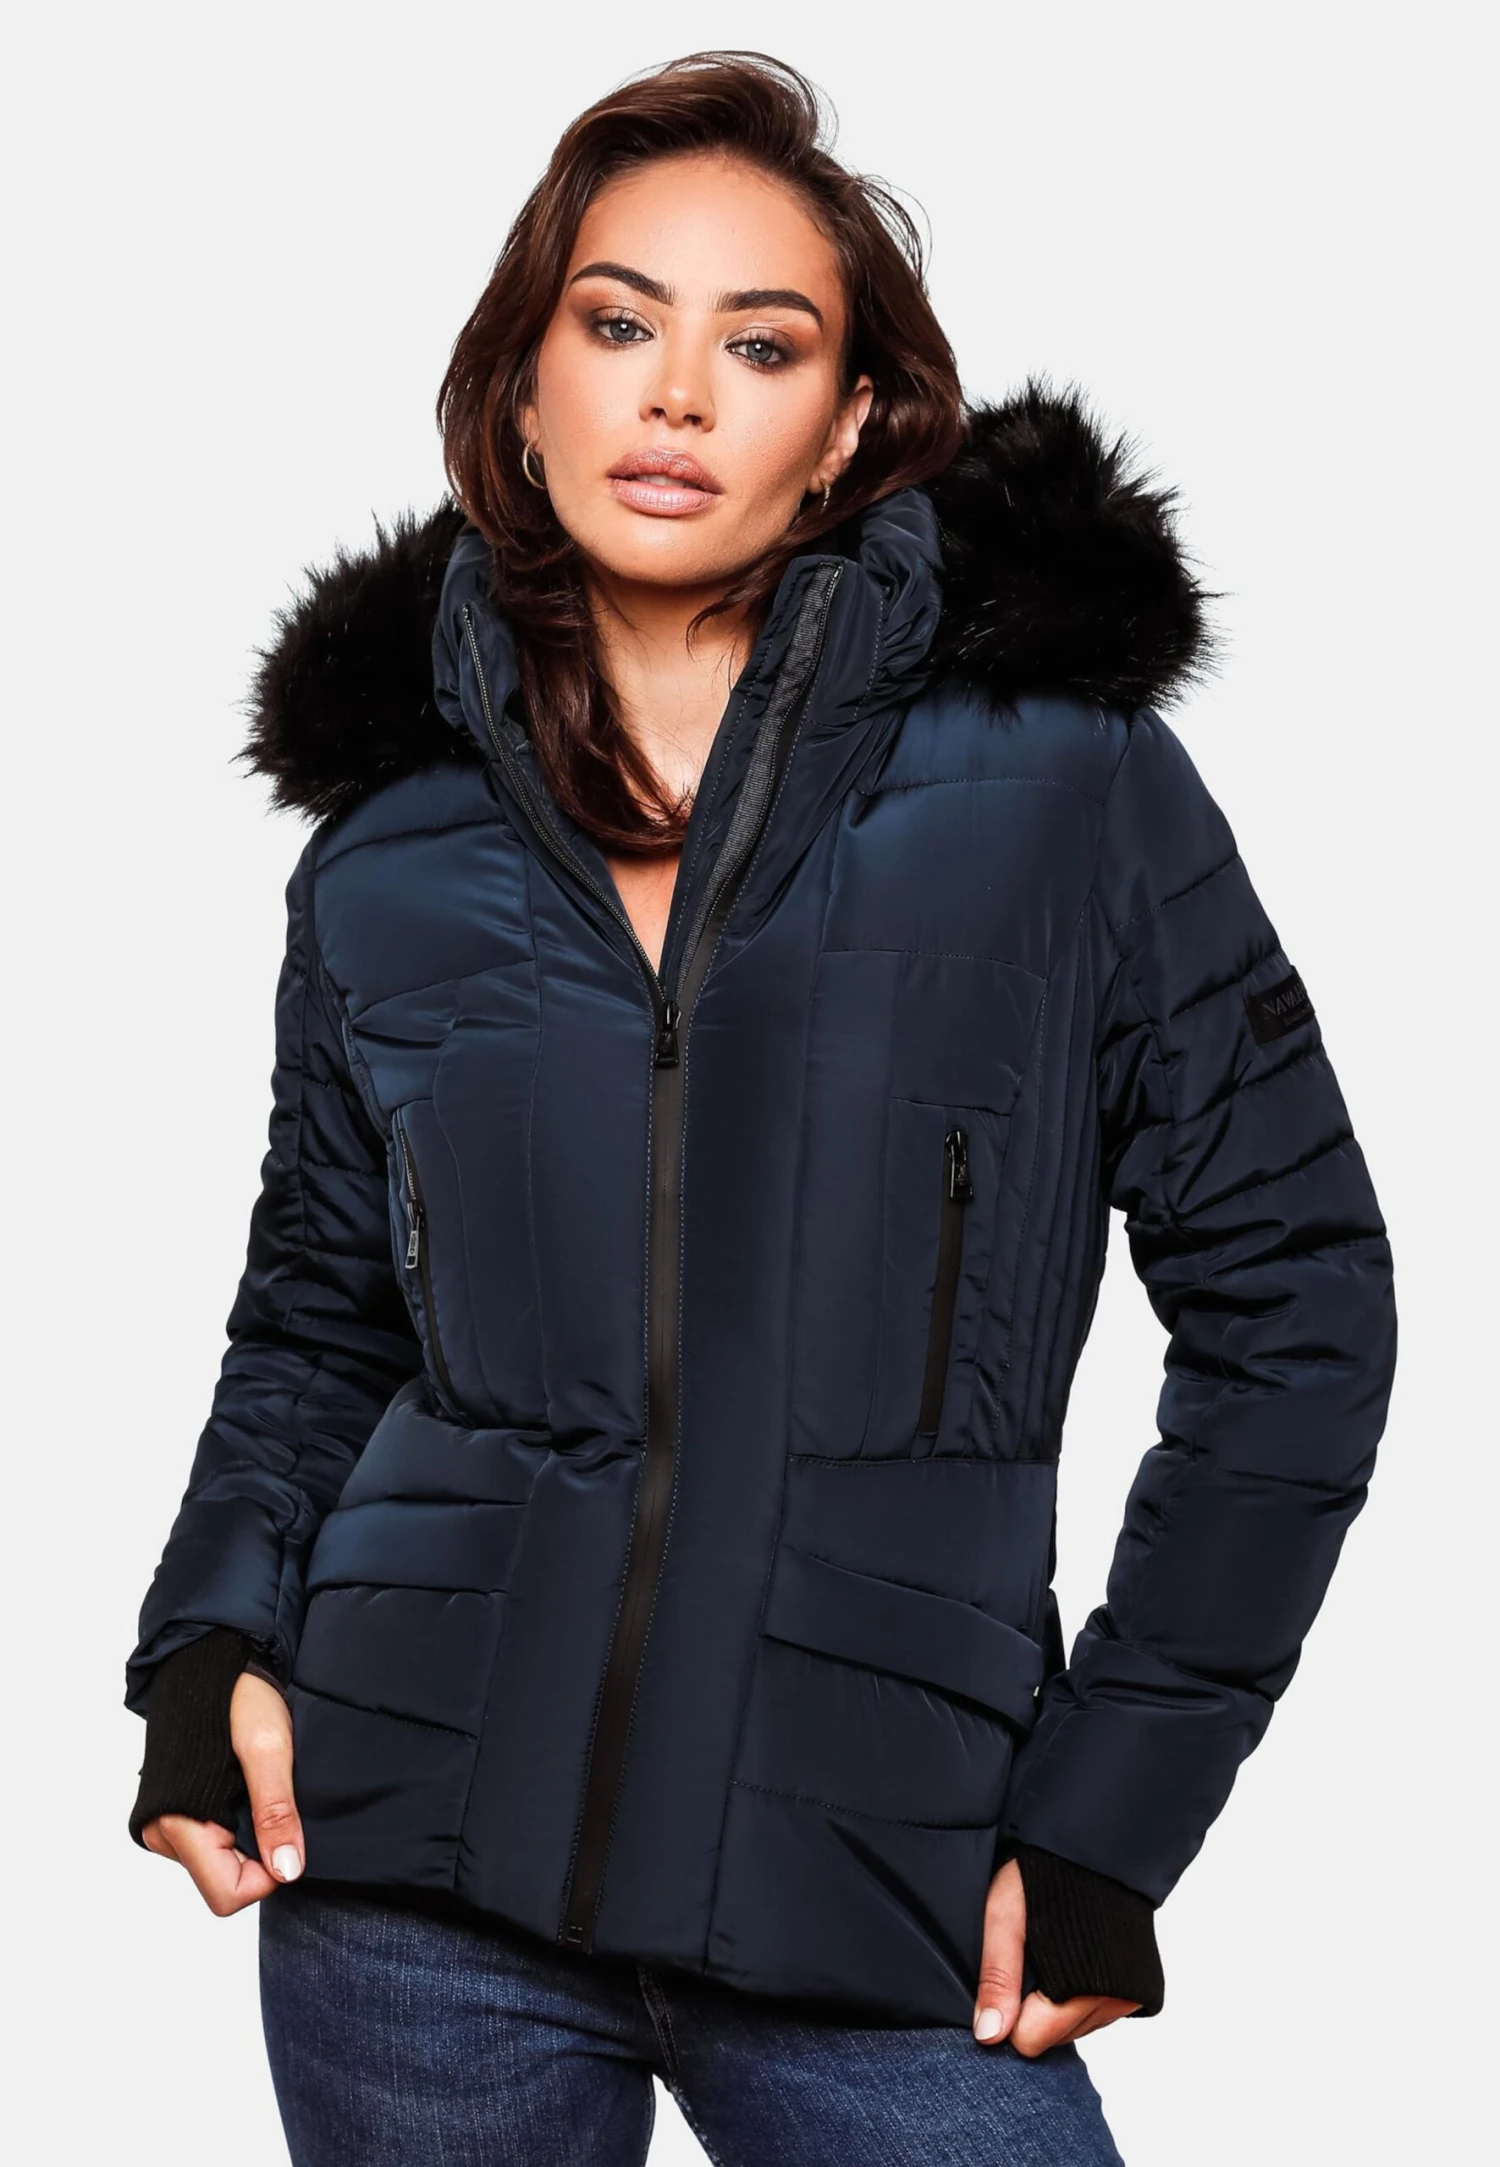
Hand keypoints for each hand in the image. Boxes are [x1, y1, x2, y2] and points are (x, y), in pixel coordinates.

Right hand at [140, 1671, 304, 1915]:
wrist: (209, 1660)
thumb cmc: (237, 1697)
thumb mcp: (268, 1749)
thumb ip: (276, 1812)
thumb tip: (287, 1871)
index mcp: (178, 1823)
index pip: (226, 1894)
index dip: (266, 1874)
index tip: (286, 1831)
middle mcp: (163, 1832)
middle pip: (223, 1882)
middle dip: (259, 1854)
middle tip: (273, 1801)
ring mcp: (166, 1825)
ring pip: (220, 1863)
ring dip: (248, 1836)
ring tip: (257, 1787)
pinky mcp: (176, 1813)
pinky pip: (213, 1842)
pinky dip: (237, 1823)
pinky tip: (244, 1788)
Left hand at [973, 1856, 1138, 2055]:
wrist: (1101, 1845)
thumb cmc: (1046, 1873)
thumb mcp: (1005, 1915)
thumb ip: (997, 1977)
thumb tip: (989, 2035)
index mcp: (1076, 1985)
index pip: (1029, 2041)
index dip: (1009, 2011)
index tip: (1008, 1976)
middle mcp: (1111, 1999)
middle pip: (1054, 2039)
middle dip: (1035, 2009)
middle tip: (1033, 1956)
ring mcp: (1131, 1997)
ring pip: (1078, 2029)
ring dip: (1061, 2004)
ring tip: (1056, 1952)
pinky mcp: (1143, 1991)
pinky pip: (1101, 2015)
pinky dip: (1084, 1998)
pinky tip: (1078, 1960)